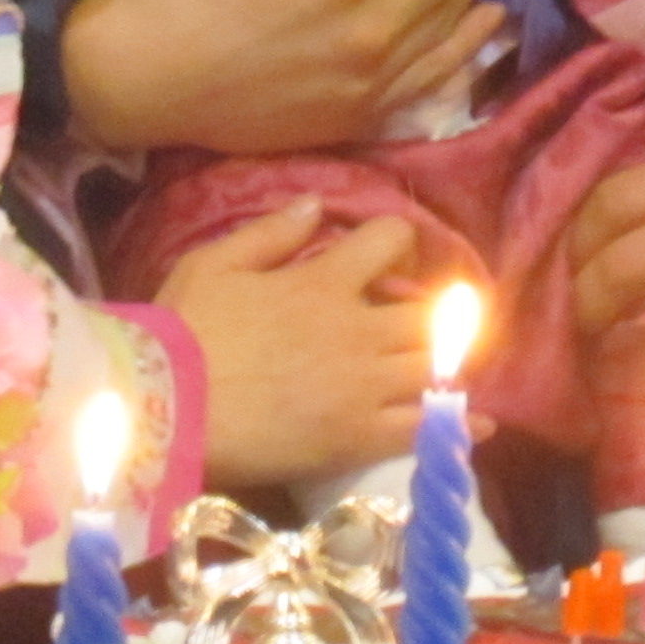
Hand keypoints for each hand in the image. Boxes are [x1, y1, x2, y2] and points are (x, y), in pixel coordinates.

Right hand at [158, 201, 433, 487]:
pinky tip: (477, 421)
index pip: (390, 239)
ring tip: (446, 369)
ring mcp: (365, 387)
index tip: (387, 252)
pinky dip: (457, 423)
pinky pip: (426, 428)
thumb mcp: (213, 261)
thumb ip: (271, 232)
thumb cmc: (183, 332)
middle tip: (421, 322)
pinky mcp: (360, 438)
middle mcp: (359, 330)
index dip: (394, 240)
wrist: (167, 412)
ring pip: (436, 367)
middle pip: (428, 313)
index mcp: (326, 280)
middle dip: (431, 312)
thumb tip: (318, 205)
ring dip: (446, 363)